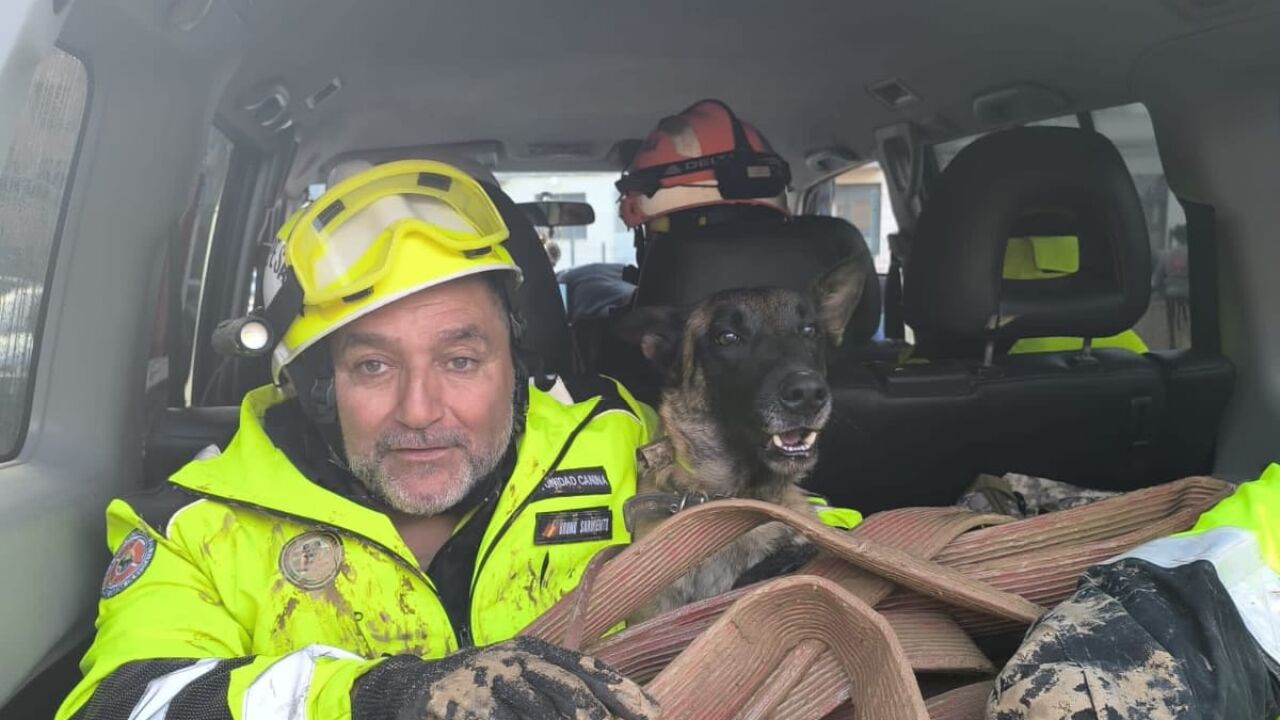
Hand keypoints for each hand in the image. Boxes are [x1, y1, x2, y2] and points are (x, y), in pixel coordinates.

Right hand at [354, 636, 658, 719]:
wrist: (409, 690)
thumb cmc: (480, 687)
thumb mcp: (522, 676)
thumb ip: (563, 687)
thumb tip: (616, 710)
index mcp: (533, 652)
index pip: (587, 669)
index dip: (622, 692)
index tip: (654, 713)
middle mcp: (513, 661)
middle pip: (568, 695)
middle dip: (598, 719)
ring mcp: (486, 683)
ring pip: (538, 714)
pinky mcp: (460, 706)